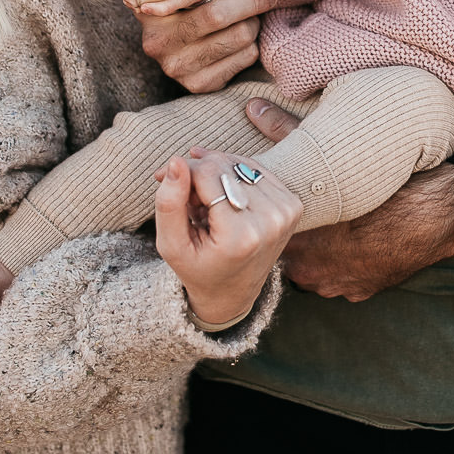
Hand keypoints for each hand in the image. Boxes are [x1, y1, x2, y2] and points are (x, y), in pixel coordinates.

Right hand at [136, 0, 278, 91]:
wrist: (181, 46)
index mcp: (147, 4)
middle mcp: (157, 39)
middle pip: (216, 15)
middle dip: (252, 1)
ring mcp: (176, 65)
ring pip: (239, 36)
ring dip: (254, 23)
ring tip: (250, 17)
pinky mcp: (198, 84)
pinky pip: (246, 57)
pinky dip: (252, 44)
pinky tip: (242, 38)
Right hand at [154, 151, 300, 327]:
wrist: (232, 292)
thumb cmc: (197, 269)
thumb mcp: (171, 245)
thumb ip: (168, 203)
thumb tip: (176, 160)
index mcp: (241, 235)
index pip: (208, 174)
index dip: (182, 171)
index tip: (161, 177)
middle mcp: (270, 220)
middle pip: (225, 166)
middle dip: (198, 172)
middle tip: (184, 196)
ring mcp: (285, 211)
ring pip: (240, 164)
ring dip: (215, 173)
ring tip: (202, 199)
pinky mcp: (292, 205)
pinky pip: (256, 170)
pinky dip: (234, 175)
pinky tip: (220, 193)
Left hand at [243, 98, 453, 299]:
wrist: (434, 216)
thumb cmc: (383, 186)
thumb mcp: (329, 156)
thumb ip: (284, 133)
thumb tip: (252, 106)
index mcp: (295, 241)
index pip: (266, 233)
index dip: (271, 217)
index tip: (280, 204)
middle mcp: (309, 272)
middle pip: (286, 255)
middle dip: (294, 236)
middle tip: (310, 214)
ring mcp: (335, 287)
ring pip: (313, 271)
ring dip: (317, 255)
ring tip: (333, 229)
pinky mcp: (359, 293)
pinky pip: (341, 281)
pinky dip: (344, 265)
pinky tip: (355, 244)